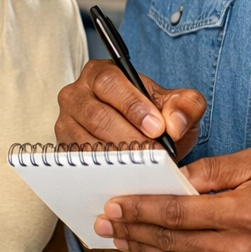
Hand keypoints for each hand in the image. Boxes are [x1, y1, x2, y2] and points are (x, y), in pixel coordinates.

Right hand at [56, 59, 206, 158]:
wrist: (146, 139)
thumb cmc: (156, 115)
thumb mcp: (178, 105)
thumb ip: (185, 106)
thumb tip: (175, 123)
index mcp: (101, 73)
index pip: (109, 83)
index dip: (132, 106)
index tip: (156, 128)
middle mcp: (76, 95)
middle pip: (96, 115)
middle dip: (128, 137)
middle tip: (154, 154)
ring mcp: (66, 124)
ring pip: (86, 142)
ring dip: (117, 157)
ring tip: (144, 167)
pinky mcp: (65, 151)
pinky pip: (80, 164)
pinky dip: (103, 172)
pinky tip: (126, 177)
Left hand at [94, 148, 250, 251]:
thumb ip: (212, 170)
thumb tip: (174, 177)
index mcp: (241, 213)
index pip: (176, 212)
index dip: (140, 208)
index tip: (114, 203)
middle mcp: (237, 249)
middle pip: (170, 240)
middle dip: (131, 230)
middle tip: (102, 222)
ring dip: (143, 250)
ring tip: (116, 238)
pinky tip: (151, 250)